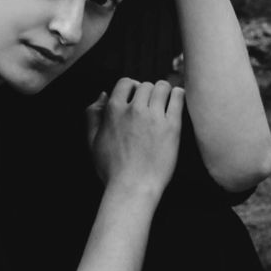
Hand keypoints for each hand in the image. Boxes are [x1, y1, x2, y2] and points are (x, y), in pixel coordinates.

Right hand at [86, 77, 183, 197]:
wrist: (133, 188)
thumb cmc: (111, 169)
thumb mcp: (92, 140)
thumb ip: (93, 114)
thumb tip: (103, 95)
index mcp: (114, 109)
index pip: (126, 82)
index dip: (132, 87)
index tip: (136, 96)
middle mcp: (134, 109)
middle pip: (145, 85)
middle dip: (148, 92)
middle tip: (152, 103)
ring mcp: (154, 117)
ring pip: (162, 87)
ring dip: (163, 91)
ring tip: (165, 101)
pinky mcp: (171, 127)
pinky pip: (178, 98)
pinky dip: (178, 94)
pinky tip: (177, 98)